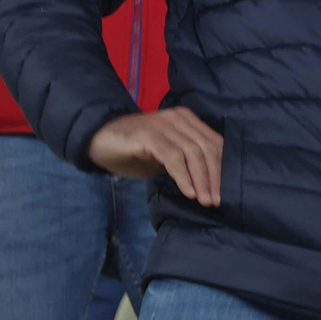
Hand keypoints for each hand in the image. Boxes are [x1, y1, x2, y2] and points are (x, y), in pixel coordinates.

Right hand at [87, 108, 223, 206]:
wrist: (98, 138)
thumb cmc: (134, 150)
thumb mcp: (165, 155)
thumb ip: (186, 161)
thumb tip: (208, 183)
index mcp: (187, 120)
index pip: (214, 143)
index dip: (221, 168)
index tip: (223, 192)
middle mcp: (179, 119)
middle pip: (206, 148)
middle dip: (214, 176)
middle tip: (215, 200)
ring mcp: (164, 125)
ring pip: (192, 152)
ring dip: (201, 179)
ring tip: (204, 200)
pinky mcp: (149, 135)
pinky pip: (173, 156)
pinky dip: (183, 176)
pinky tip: (188, 192)